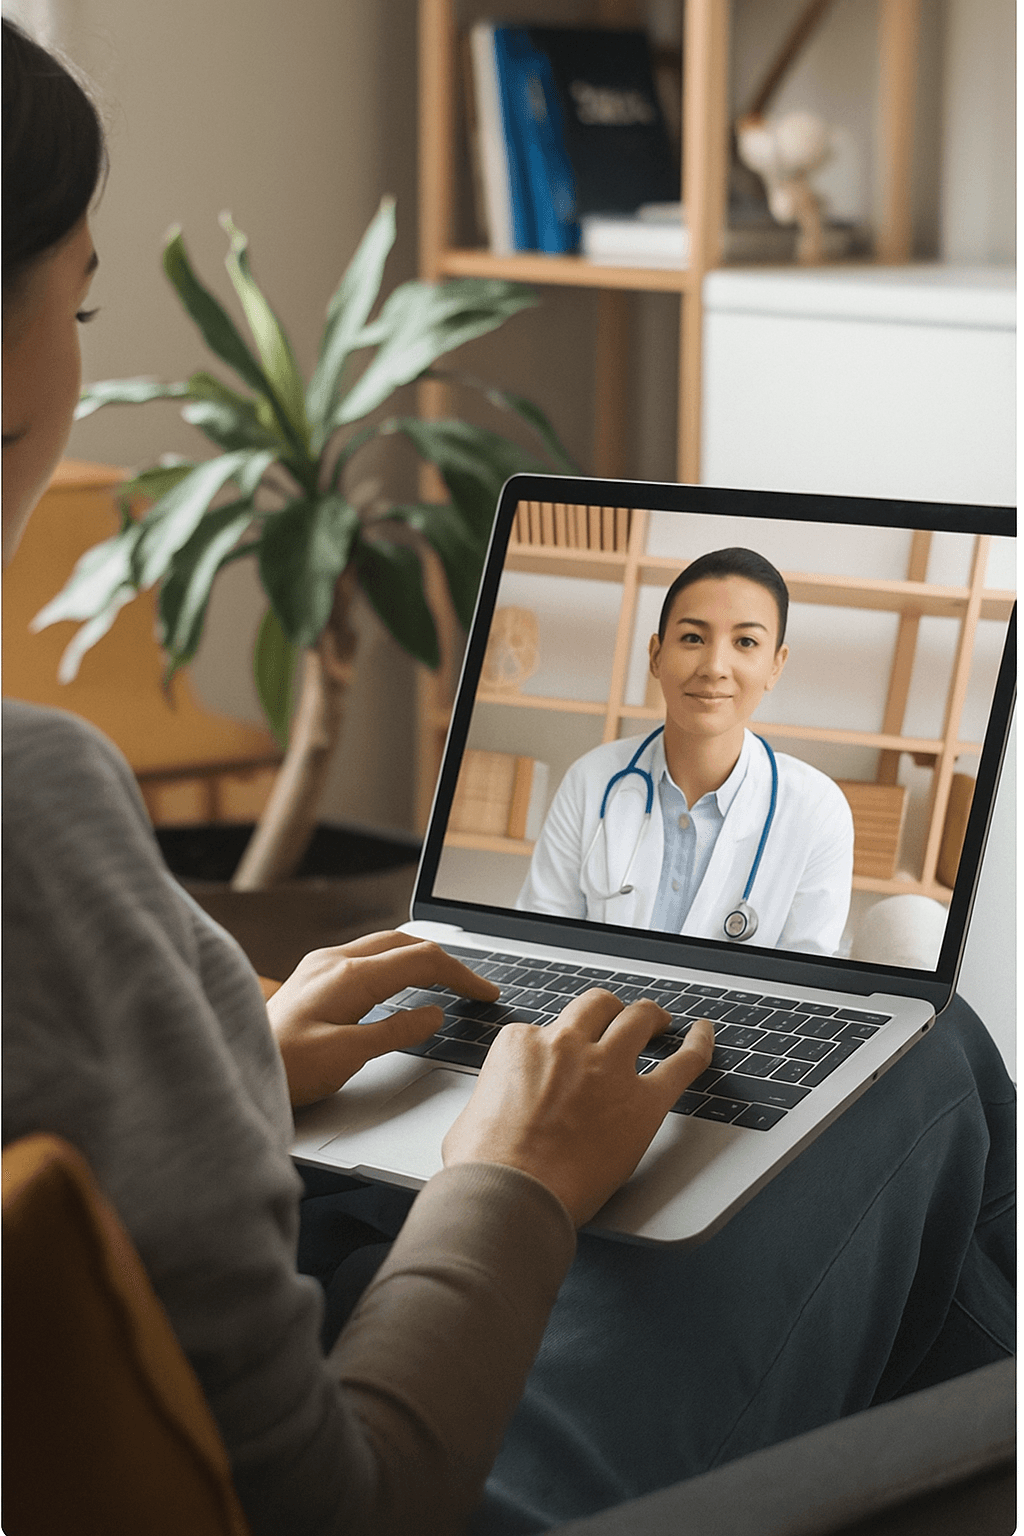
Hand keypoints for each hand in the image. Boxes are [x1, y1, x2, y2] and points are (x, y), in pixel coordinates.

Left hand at [266, 932, 498, 1107]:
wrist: (237, 1067)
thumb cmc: (286, 1068)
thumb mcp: (348, 1057)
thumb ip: (395, 1032)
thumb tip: (434, 1014)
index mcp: (349, 977)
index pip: (422, 961)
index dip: (461, 975)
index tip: (485, 993)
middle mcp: (335, 961)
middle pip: (406, 944)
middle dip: (446, 961)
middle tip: (473, 987)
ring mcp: (321, 965)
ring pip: (385, 945)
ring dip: (420, 958)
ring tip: (447, 981)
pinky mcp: (313, 976)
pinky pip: (365, 956)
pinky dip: (396, 964)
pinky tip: (400, 982)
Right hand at [442, 990, 714, 1225]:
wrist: (510, 1195)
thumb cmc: (485, 1167)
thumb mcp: (470, 1117)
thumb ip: (492, 1101)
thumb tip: (493, 1114)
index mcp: (522, 1045)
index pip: (547, 1030)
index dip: (557, 1046)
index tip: (563, 1061)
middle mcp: (567, 1046)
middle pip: (596, 1007)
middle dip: (609, 1010)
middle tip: (619, 1018)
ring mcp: (608, 1069)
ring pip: (638, 1019)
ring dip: (650, 1016)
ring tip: (659, 1021)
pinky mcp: (643, 1102)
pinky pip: (682, 1063)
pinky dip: (699, 1045)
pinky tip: (704, 1035)